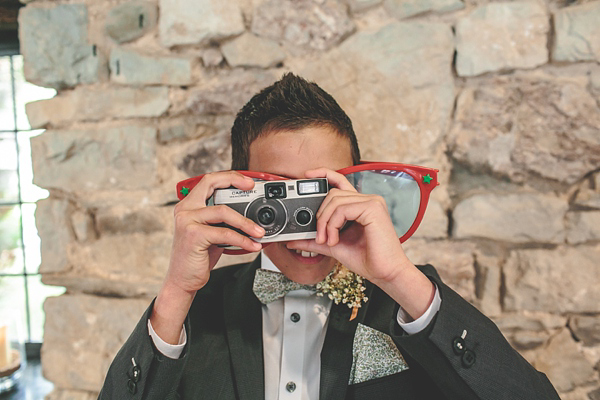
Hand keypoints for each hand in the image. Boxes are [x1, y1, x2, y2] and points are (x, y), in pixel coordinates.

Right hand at [152, 171, 264, 342]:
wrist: (183, 280)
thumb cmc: (198, 257)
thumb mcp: (212, 233)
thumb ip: (224, 220)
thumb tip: (251, 214)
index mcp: (189, 206)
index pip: (208, 181)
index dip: (229, 177)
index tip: (247, 181)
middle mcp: (185, 209)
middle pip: (212, 184)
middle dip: (235, 182)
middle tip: (253, 190)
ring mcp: (187, 221)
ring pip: (224, 211)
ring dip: (246, 222)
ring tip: (260, 232)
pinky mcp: (193, 235)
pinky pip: (225, 233)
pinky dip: (242, 239)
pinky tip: (252, 245)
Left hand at [287, 168, 433, 319]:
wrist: (384, 273)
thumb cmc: (367, 259)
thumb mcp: (333, 246)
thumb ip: (314, 240)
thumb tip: (292, 240)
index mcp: (360, 205)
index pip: (340, 181)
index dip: (323, 174)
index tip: (306, 176)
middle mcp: (368, 200)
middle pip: (332, 194)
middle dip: (320, 216)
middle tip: (320, 238)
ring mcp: (372, 202)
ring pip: (335, 201)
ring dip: (325, 224)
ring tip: (328, 241)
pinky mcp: (373, 208)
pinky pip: (342, 209)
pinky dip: (333, 225)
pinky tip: (335, 239)